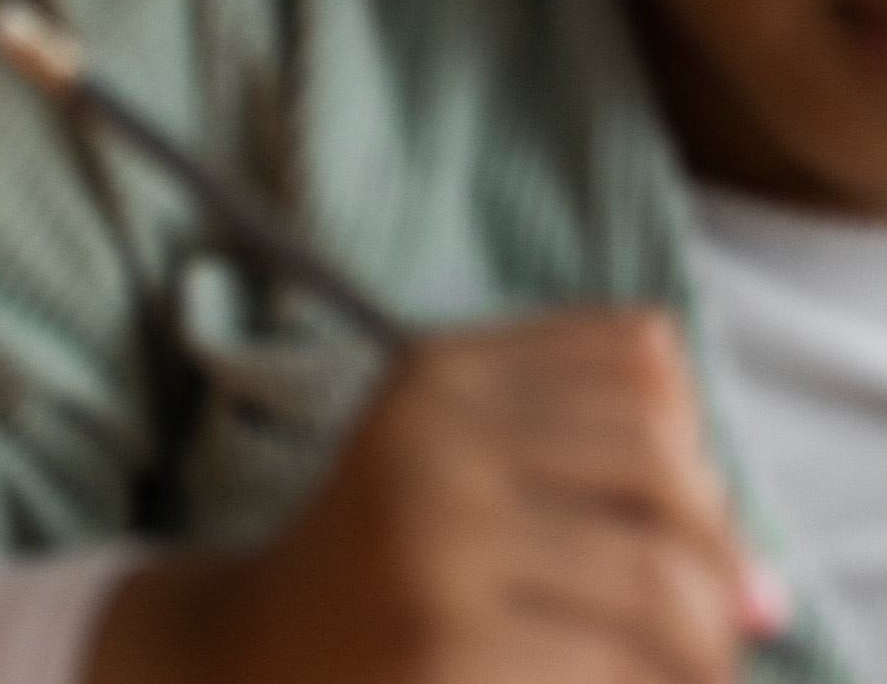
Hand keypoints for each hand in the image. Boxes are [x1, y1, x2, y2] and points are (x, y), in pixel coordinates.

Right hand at [90, 309, 783, 683]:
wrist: (250, 649)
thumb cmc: (380, 564)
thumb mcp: (453, 462)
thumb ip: (590, 460)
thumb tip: (765, 589)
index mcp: (439, 371)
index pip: (643, 362)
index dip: (692, 442)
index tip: (680, 517)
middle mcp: (435, 439)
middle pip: (665, 468)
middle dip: (719, 556)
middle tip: (718, 619)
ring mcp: (437, 541)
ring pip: (662, 584)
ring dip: (706, 648)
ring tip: (686, 673)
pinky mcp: (445, 638)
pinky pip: (616, 668)